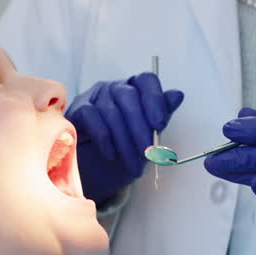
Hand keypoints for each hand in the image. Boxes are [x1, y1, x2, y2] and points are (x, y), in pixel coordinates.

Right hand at [66, 73, 183, 203]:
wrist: (95, 173)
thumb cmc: (124, 151)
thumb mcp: (147, 137)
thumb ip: (160, 116)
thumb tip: (178, 95)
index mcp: (135, 90)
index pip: (146, 80)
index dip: (155, 100)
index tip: (160, 125)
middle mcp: (114, 88)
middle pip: (129, 96)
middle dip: (140, 128)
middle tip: (147, 154)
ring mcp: (94, 97)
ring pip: (111, 111)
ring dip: (125, 141)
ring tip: (132, 164)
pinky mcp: (77, 110)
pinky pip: (92, 117)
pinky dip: (104, 138)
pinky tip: (111, 155)